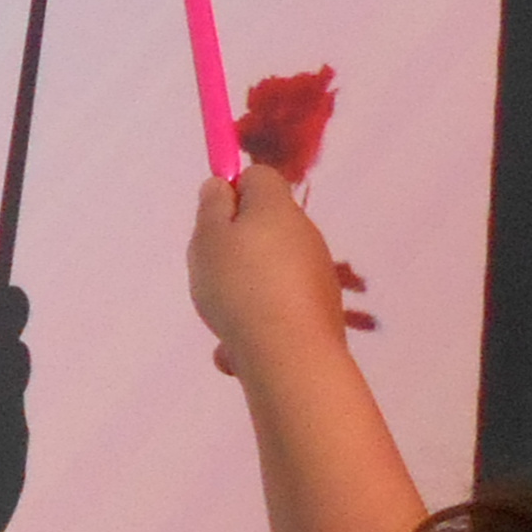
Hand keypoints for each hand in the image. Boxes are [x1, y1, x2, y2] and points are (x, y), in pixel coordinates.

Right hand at [185, 174, 373, 380]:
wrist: (289, 354)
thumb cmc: (240, 287)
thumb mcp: (208, 239)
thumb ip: (212, 207)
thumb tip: (223, 186)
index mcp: (276, 206)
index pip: (258, 177)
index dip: (232, 192)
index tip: (212, 221)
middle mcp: (304, 233)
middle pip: (265, 226)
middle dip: (237, 247)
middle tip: (212, 272)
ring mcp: (317, 273)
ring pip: (271, 270)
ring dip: (247, 289)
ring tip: (225, 319)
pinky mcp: (323, 309)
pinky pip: (281, 305)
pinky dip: (262, 319)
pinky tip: (242, 347)